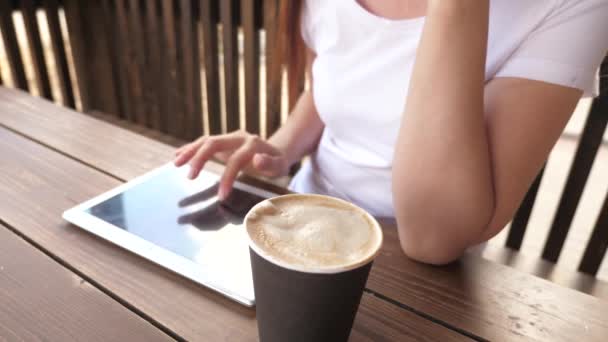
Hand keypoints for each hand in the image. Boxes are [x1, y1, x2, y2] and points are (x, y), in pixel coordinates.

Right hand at [174, 131, 289, 198]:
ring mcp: (229, 138)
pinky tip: (178, 155)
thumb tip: (257, 160)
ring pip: (205, 141)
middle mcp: (238, 137)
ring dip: (190, 151)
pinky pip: (204, 142)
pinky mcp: (222, 142)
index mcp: (252, 144)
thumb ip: (270, 163)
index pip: (235, 160)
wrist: (276, 150)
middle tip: (190, 177)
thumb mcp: (280, 165)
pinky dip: (191, 148)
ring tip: (176, 163)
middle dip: (200, 158)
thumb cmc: (278, 162)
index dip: (227, 178)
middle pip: (214, 143)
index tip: (221, 197)